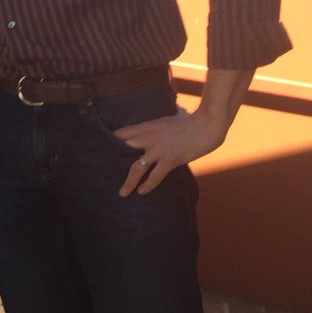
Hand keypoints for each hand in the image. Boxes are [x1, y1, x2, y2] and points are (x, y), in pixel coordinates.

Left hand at [113, 107, 229, 196]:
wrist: (207, 124)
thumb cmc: (191, 121)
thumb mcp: (168, 119)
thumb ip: (158, 127)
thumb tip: (157, 129)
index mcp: (148, 126)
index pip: (124, 132)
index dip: (114, 140)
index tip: (104, 147)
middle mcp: (149, 137)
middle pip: (125, 150)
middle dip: (115, 160)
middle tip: (106, 172)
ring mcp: (158, 149)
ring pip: (137, 167)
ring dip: (129, 181)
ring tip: (123, 192)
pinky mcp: (170, 159)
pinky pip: (155, 175)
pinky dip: (148, 185)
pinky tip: (141, 192)